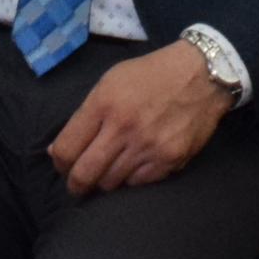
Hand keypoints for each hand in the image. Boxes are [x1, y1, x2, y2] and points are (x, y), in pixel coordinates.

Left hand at [47, 39, 232, 194]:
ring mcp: (147, 146)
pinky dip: (131, 178)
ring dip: (105, 180)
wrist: (201, 74)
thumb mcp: (110, 81)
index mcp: (104, 104)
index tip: (63, 165)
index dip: (59, 163)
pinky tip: (134, 165)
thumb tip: (57, 152)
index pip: (66, 149)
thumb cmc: (150, 75)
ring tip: (109, 170)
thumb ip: (84, 115)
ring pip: (110, 183)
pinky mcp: (169, 160)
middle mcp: (123, 128)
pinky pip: (138, 184)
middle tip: (78, 185)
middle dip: (76, 185)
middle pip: (84, 174)